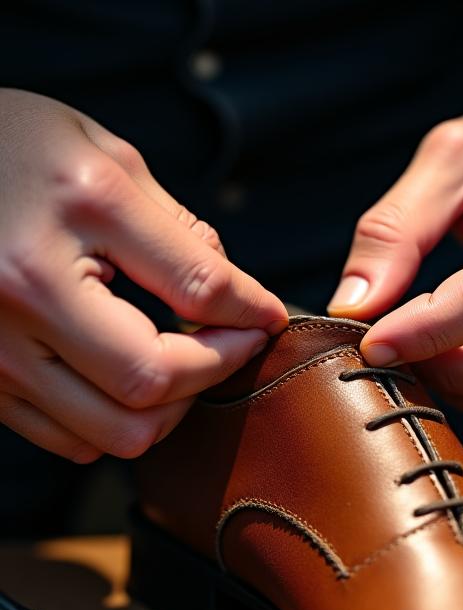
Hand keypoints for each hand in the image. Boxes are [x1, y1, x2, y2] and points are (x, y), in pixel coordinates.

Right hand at [0, 89, 286, 460]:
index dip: (252, 312)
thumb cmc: (13, 146)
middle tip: (231, 345)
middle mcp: (30, 287)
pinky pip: (72, 441)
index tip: (268, 318)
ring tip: (181, 366)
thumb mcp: (105, 154)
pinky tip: (125, 381)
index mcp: (79, 207)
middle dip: (214, 371)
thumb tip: (234, 295)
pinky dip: (118, 424)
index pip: (198, 287)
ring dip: (169, 409)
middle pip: (154, 380)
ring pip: (117, 431)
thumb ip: (175, 227)